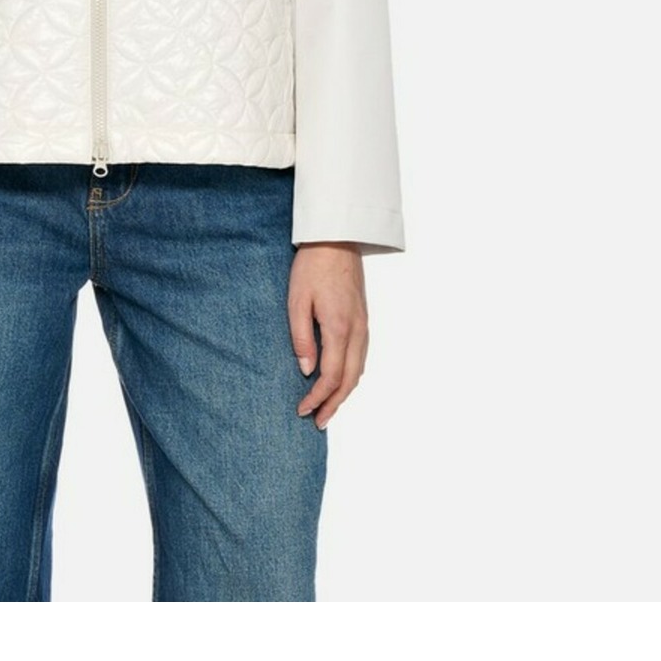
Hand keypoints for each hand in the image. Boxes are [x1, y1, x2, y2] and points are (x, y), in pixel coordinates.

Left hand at [288, 242, 368, 428]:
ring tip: (328, 407)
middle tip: (318, 422)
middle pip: (350, 380)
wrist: (336, 238)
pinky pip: (361, 356)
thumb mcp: (297, 300)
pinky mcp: (363, 319)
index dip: (317, 398)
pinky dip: (351, 375)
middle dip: (334, 404)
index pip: (331, 376)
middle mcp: (357, 330)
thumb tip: (306, 370)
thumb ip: (302, 337)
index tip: (302, 410)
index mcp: (339, 327)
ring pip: (359, 370)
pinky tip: (341, 379)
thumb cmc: (312, 266)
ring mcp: (363, 325)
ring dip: (344, 392)